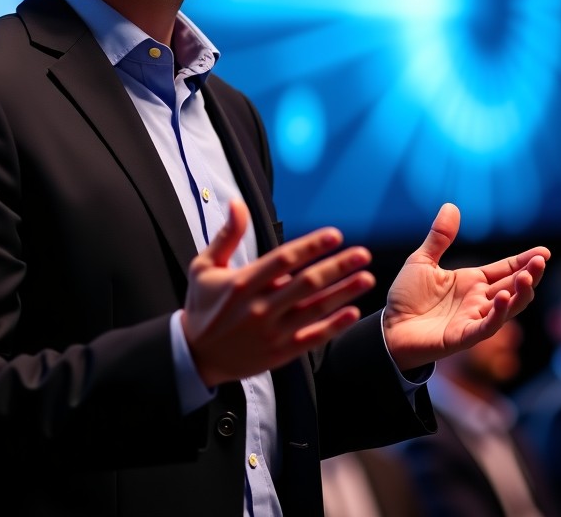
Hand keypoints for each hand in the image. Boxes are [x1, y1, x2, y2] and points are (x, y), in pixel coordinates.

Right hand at [181, 199, 375, 386]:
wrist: (194, 357)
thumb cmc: (201, 306)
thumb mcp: (203, 267)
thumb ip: (226, 235)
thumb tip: (237, 202)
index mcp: (243, 283)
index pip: (284, 260)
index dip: (311, 246)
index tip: (335, 234)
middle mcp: (260, 307)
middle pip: (306, 284)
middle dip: (337, 267)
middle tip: (363, 253)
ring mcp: (271, 332)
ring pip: (314, 310)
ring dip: (344, 293)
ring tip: (366, 278)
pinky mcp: (278, 353)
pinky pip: (311, 339)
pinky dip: (333, 326)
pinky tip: (353, 312)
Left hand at [383, 202, 548, 370]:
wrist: (389, 328)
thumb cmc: (407, 297)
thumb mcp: (422, 261)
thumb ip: (439, 237)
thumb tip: (451, 206)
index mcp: (472, 282)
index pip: (505, 269)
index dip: (524, 261)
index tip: (544, 252)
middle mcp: (478, 300)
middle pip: (512, 287)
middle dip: (529, 274)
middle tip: (541, 260)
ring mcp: (474, 318)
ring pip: (508, 307)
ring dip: (520, 293)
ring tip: (527, 276)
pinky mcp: (464, 336)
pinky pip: (487, 326)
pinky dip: (498, 314)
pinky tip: (503, 298)